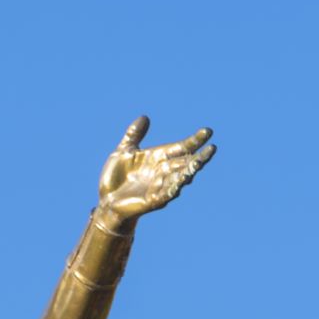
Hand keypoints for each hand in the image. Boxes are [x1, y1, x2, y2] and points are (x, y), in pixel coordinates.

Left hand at [97, 116, 215, 225]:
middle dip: (199, 157)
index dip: (194, 140)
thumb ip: (134, 135)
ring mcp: (161, 186)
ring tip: (199, 163)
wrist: (106, 201)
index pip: (181, 147)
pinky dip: (174, 187)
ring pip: (180, 178)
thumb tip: (145, 117)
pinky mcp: (154, 200)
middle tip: (212, 148)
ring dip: (190, 171)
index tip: (208, 131)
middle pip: (186, 163)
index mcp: (159, 157)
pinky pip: (167, 193)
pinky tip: (183, 181)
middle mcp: (164, 171)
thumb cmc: (116, 177)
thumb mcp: (123, 152)